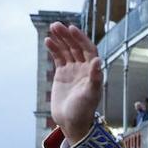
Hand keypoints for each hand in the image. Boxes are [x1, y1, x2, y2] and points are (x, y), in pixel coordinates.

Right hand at [45, 22, 102, 144]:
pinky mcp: (62, 74)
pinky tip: (48, 40)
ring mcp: (73, 70)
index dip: (81, 38)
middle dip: (67, 36)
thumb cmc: (83, 111)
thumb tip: (99, 60)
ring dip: (60, 39)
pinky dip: (54, 49)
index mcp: (93, 71)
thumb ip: (95, 78)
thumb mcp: (90, 95)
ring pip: (67, 50)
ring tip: (52, 28)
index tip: (72, 29)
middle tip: (56, 25)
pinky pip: (59, 58)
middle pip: (76, 47)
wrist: (71, 122)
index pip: (88, 50)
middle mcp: (84, 68)